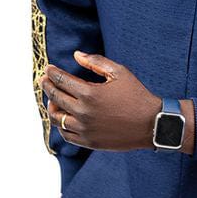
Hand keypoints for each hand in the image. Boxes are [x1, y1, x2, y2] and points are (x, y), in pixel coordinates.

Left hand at [41, 51, 161, 150]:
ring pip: (57, 118)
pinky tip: (63, 118)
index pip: (61, 81)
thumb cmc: (137, 95)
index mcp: (89, 94)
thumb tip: (76, 55)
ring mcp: (85, 129)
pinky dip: (61, 125)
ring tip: (53, 100)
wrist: (152, 124)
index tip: (48, 69)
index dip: (52, 73)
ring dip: (51, 107)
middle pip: (55, 98)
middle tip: (44, 81)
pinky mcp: (89, 142)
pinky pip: (66, 135)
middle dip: (47, 86)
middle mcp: (83, 112)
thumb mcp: (119, 73)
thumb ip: (96, 62)